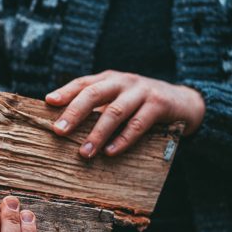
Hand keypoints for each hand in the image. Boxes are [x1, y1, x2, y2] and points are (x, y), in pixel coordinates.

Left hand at [46, 70, 205, 158]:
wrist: (183, 102)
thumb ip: (96, 108)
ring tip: (84, 152)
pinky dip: (123, 139)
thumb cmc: (139, 104)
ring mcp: (141, 92)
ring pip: (115, 112)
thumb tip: (63, 127)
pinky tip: (110, 152)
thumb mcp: (117, 100)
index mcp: (109, 79)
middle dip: (74, 112)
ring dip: (97, 133)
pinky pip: (138, 124)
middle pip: (94, 94)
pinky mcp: (159, 105)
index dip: (65, 91)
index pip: (83, 83)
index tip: (48, 102)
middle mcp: (123, 81)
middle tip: (58, 131)